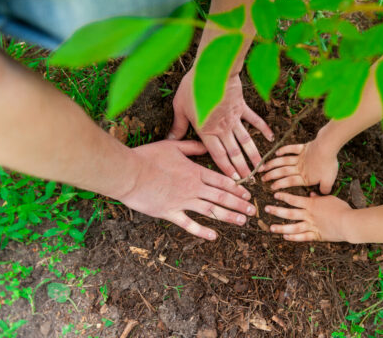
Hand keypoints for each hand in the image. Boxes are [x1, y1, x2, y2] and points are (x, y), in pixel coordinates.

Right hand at [116, 140, 254, 239]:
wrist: (130, 172)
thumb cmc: (148, 157)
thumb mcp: (173, 146)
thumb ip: (192, 147)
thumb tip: (206, 146)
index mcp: (195, 172)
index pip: (222, 181)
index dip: (237, 188)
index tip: (248, 194)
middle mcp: (193, 188)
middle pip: (222, 197)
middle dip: (239, 204)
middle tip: (253, 211)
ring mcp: (183, 201)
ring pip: (211, 211)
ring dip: (228, 216)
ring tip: (242, 222)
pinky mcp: (170, 213)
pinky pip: (189, 224)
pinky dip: (202, 231)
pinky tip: (214, 236)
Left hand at [169, 73, 273, 179]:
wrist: (212, 70)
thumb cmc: (193, 87)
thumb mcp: (180, 107)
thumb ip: (178, 125)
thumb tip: (170, 140)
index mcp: (207, 131)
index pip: (217, 155)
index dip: (225, 168)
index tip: (233, 180)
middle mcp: (223, 128)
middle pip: (233, 152)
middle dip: (241, 167)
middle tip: (249, 179)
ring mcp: (235, 119)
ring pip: (245, 141)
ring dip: (252, 155)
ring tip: (259, 167)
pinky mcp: (242, 108)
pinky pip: (254, 120)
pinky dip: (263, 129)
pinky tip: (270, 138)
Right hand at [261, 141, 338, 192]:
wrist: (328, 148)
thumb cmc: (328, 165)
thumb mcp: (329, 181)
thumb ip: (324, 189)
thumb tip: (323, 194)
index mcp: (305, 177)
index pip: (289, 182)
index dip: (280, 185)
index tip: (271, 187)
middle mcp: (299, 168)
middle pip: (283, 172)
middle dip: (271, 175)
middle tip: (262, 178)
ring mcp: (300, 157)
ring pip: (283, 161)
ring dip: (272, 164)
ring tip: (263, 167)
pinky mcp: (303, 148)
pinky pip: (291, 149)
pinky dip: (283, 150)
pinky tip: (276, 153)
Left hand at [265, 192, 351, 241]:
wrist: (348, 223)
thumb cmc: (341, 208)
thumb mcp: (330, 198)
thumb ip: (319, 197)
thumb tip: (311, 194)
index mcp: (311, 204)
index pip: (294, 199)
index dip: (284, 197)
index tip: (275, 195)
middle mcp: (308, 215)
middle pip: (289, 212)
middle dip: (276, 211)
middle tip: (266, 209)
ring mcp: (311, 226)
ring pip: (293, 227)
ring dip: (281, 227)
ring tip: (271, 228)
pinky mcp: (316, 236)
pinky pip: (302, 237)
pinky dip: (293, 237)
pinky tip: (285, 237)